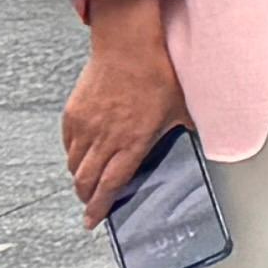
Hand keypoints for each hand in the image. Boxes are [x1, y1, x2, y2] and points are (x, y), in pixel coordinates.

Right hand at [62, 0, 185, 222]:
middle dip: (87, 198)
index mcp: (133, 142)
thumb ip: (184, 130)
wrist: (128, 45)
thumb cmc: (157, 73)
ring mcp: (87, 126)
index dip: (99, 208)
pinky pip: (68, 144)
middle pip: (86, 181)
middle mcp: (106, 138)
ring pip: (74, 165)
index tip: (93, 221)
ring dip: (80, 178)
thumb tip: (199, 139)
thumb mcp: (180, 107)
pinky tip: (81, 153)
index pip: (110, 185)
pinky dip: (73, 154)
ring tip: (88, 180)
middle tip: (90, 204)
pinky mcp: (73, 113)